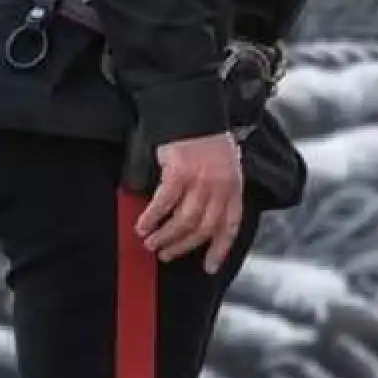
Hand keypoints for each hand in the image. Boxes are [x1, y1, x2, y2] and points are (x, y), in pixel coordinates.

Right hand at [137, 132, 244, 273]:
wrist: (193, 109)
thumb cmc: (206, 139)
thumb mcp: (224, 166)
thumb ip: (219, 192)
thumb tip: (203, 220)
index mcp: (234, 188)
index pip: (230, 226)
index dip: (219, 249)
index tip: (209, 267)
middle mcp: (221, 187)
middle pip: (203, 229)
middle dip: (183, 246)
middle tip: (166, 255)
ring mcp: (201, 181)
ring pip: (184, 221)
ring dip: (165, 236)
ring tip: (151, 243)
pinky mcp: (179, 172)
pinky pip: (164, 203)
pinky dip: (152, 217)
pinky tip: (143, 225)